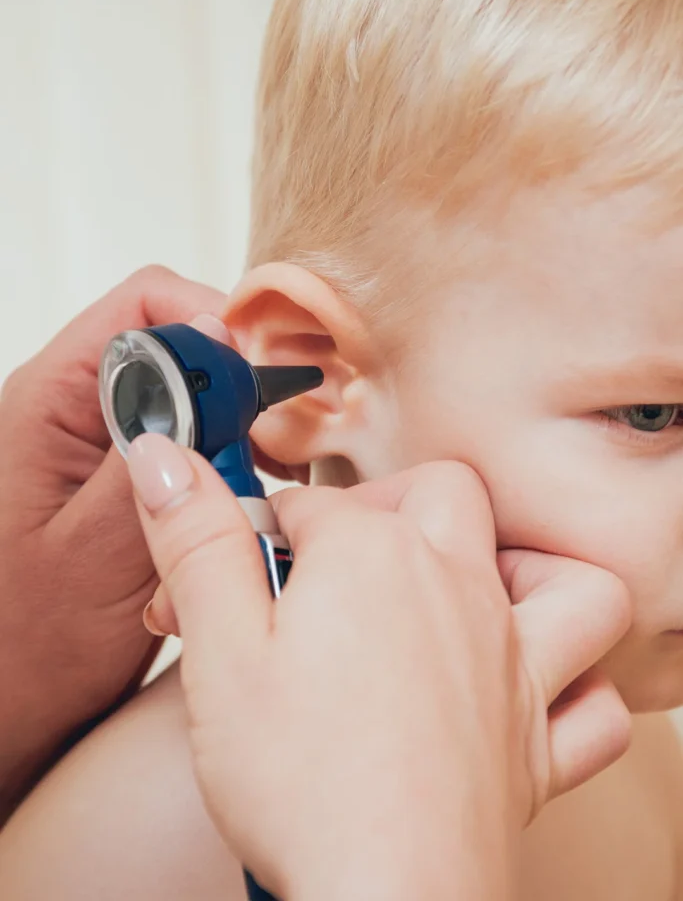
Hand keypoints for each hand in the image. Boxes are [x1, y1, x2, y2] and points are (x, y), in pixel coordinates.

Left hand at [0, 266, 226, 816]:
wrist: (9, 707)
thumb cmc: (26, 648)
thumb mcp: (100, 549)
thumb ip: (156, 451)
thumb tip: (212, 354)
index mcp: (49, 402)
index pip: (145, 307)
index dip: (211, 329)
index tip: (257, 386)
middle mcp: (72, 409)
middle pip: (173, 343)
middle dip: (232, 387)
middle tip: (268, 447)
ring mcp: (96, 442)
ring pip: (188, 393)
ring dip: (231, 431)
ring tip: (256, 482)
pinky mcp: (118, 476)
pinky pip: (184, 440)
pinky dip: (220, 466)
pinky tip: (232, 508)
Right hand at [129, 438, 631, 900]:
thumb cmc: (298, 782)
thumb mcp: (218, 650)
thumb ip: (197, 542)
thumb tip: (164, 459)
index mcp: (374, 557)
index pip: (305, 504)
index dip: (250, 536)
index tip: (222, 575)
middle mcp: (456, 591)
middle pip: (440, 493)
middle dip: (385, 506)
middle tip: (333, 560)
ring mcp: (510, 664)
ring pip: (560, 580)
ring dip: (522, 571)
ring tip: (461, 591)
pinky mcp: (536, 744)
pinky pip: (593, 702)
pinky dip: (574, 686)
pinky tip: (528, 689)